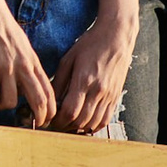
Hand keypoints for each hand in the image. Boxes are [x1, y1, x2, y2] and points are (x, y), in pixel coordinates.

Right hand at [0, 0, 54, 129]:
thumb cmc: (3, 26)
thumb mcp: (22, 46)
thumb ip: (27, 65)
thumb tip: (25, 87)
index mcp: (33, 62)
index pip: (49, 92)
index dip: (50, 111)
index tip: (43, 121)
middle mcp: (23, 67)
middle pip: (39, 101)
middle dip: (37, 118)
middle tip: (27, 124)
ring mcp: (6, 67)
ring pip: (9, 102)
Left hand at [50, 10, 135, 134]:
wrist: (116, 37)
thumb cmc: (90, 45)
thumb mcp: (68, 59)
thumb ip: (59, 81)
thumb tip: (50, 100)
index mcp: (84, 80)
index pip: (70, 111)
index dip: (58, 121)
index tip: (50, 121)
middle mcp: (98, 90)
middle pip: (81, 120)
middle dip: (66, 127)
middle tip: (56, 126)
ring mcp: (109, 95)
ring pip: (94, 123)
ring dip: (79, 129)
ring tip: (68, 126)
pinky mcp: (116, 96)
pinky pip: (106, 119)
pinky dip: (94, 126)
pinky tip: (85, 125)